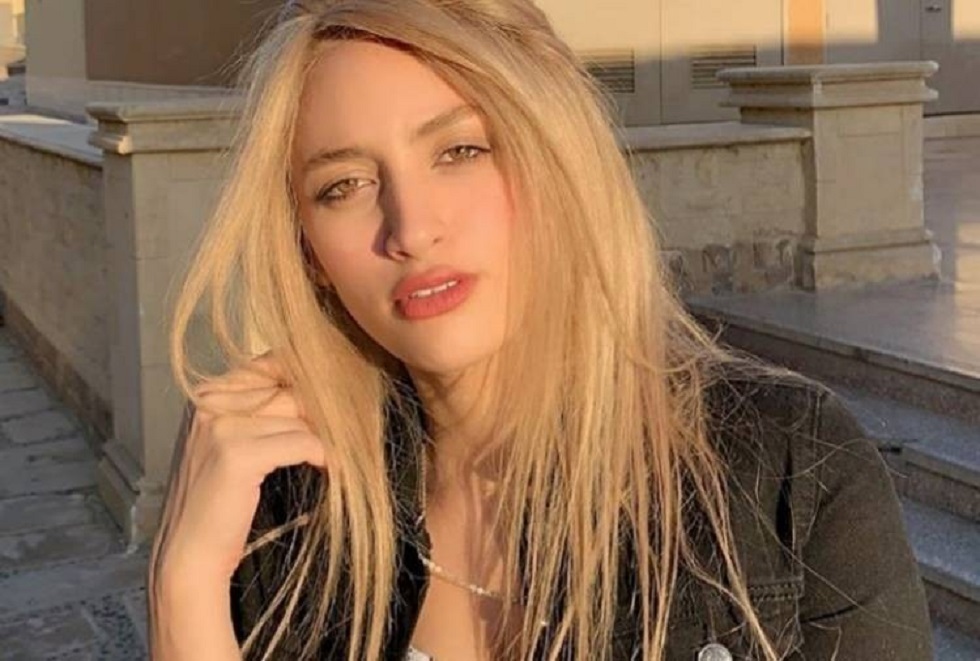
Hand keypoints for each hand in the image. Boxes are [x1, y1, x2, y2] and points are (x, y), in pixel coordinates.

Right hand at [150, 355, 327, 587]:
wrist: (189, 556)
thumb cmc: (220, 504)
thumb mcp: (235, 446)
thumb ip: (263, 413)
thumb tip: (325, 391)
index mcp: (206, 393)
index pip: (272, 363)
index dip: (309, 380)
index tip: (339, 398)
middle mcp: (209, 402)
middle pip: (290, 387)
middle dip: (325, 409)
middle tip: (354, 428)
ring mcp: (220, 425)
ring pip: (300, 415)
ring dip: (328, 435)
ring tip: (345, 453)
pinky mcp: (237, 454)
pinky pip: (303, 442)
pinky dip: (325, 456)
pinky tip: (332, 469)